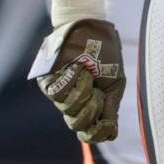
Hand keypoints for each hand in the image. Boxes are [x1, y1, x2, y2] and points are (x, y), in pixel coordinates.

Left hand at [30, 18, 125, 143]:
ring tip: (87, 74)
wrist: (91, 29)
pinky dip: (71, 82)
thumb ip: (111, 108)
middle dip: (91, 112)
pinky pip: (57, 94)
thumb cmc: (105, 54)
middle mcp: (76, 102)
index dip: (97, 134)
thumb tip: (110, 135)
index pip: (92, 133)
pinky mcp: (48, 82)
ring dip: (83, 93)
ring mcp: (61, 93)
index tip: (106, 123)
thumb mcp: (115, 84)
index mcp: (94, 105)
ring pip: (68, 111)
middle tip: (98, 92)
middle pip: (78, 126)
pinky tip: (78, 69)